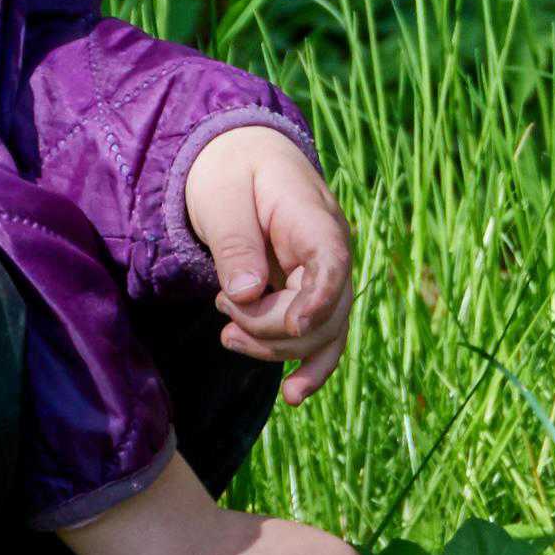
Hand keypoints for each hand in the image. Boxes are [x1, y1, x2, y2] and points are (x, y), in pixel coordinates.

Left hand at [186, 125, 356, 401]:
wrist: (240, 159)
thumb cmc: (229, 171)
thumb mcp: (221, 198)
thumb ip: (235, 243)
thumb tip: (247, 293)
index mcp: (313, 218)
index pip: (332, 262)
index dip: (319, 297)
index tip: (294, 325)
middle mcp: (330, 252)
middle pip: (324, 310)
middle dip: (271, 327)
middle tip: (223, 307)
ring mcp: (324, 276)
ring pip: (322, 333)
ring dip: (275, 348)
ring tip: (227, 337)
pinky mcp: (310, 295)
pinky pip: (318, 337)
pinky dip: (306, 365)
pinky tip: (292, 395)